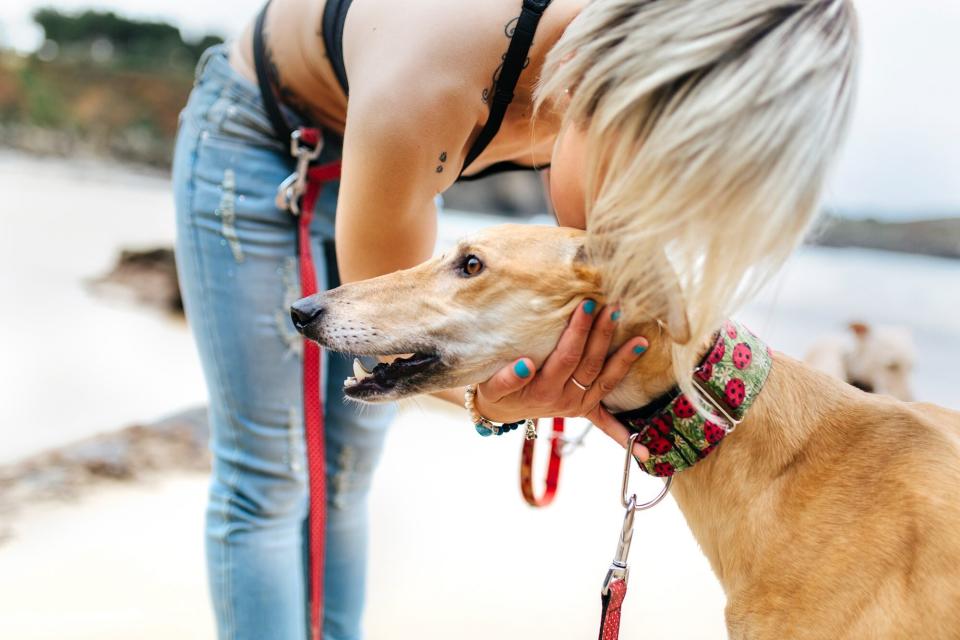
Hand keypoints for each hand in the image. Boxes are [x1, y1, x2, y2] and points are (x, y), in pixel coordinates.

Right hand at [475, 300, 650, 459]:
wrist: (501, 411)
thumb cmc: (496, 390)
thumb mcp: (492, 386)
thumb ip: (507, 378)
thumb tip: (526, 365)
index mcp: (544, 390)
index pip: (566, 357)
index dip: (578, 332)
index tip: (587, 305)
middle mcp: (565, 400)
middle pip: (590, 364)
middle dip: (603, 335)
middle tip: (616, 307)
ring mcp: (578, 406)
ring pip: (605, 381)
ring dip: (624, 361)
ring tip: (642, 340)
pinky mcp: (584, 410)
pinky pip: (605, 422)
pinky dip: (623, 433)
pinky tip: (644, 449)